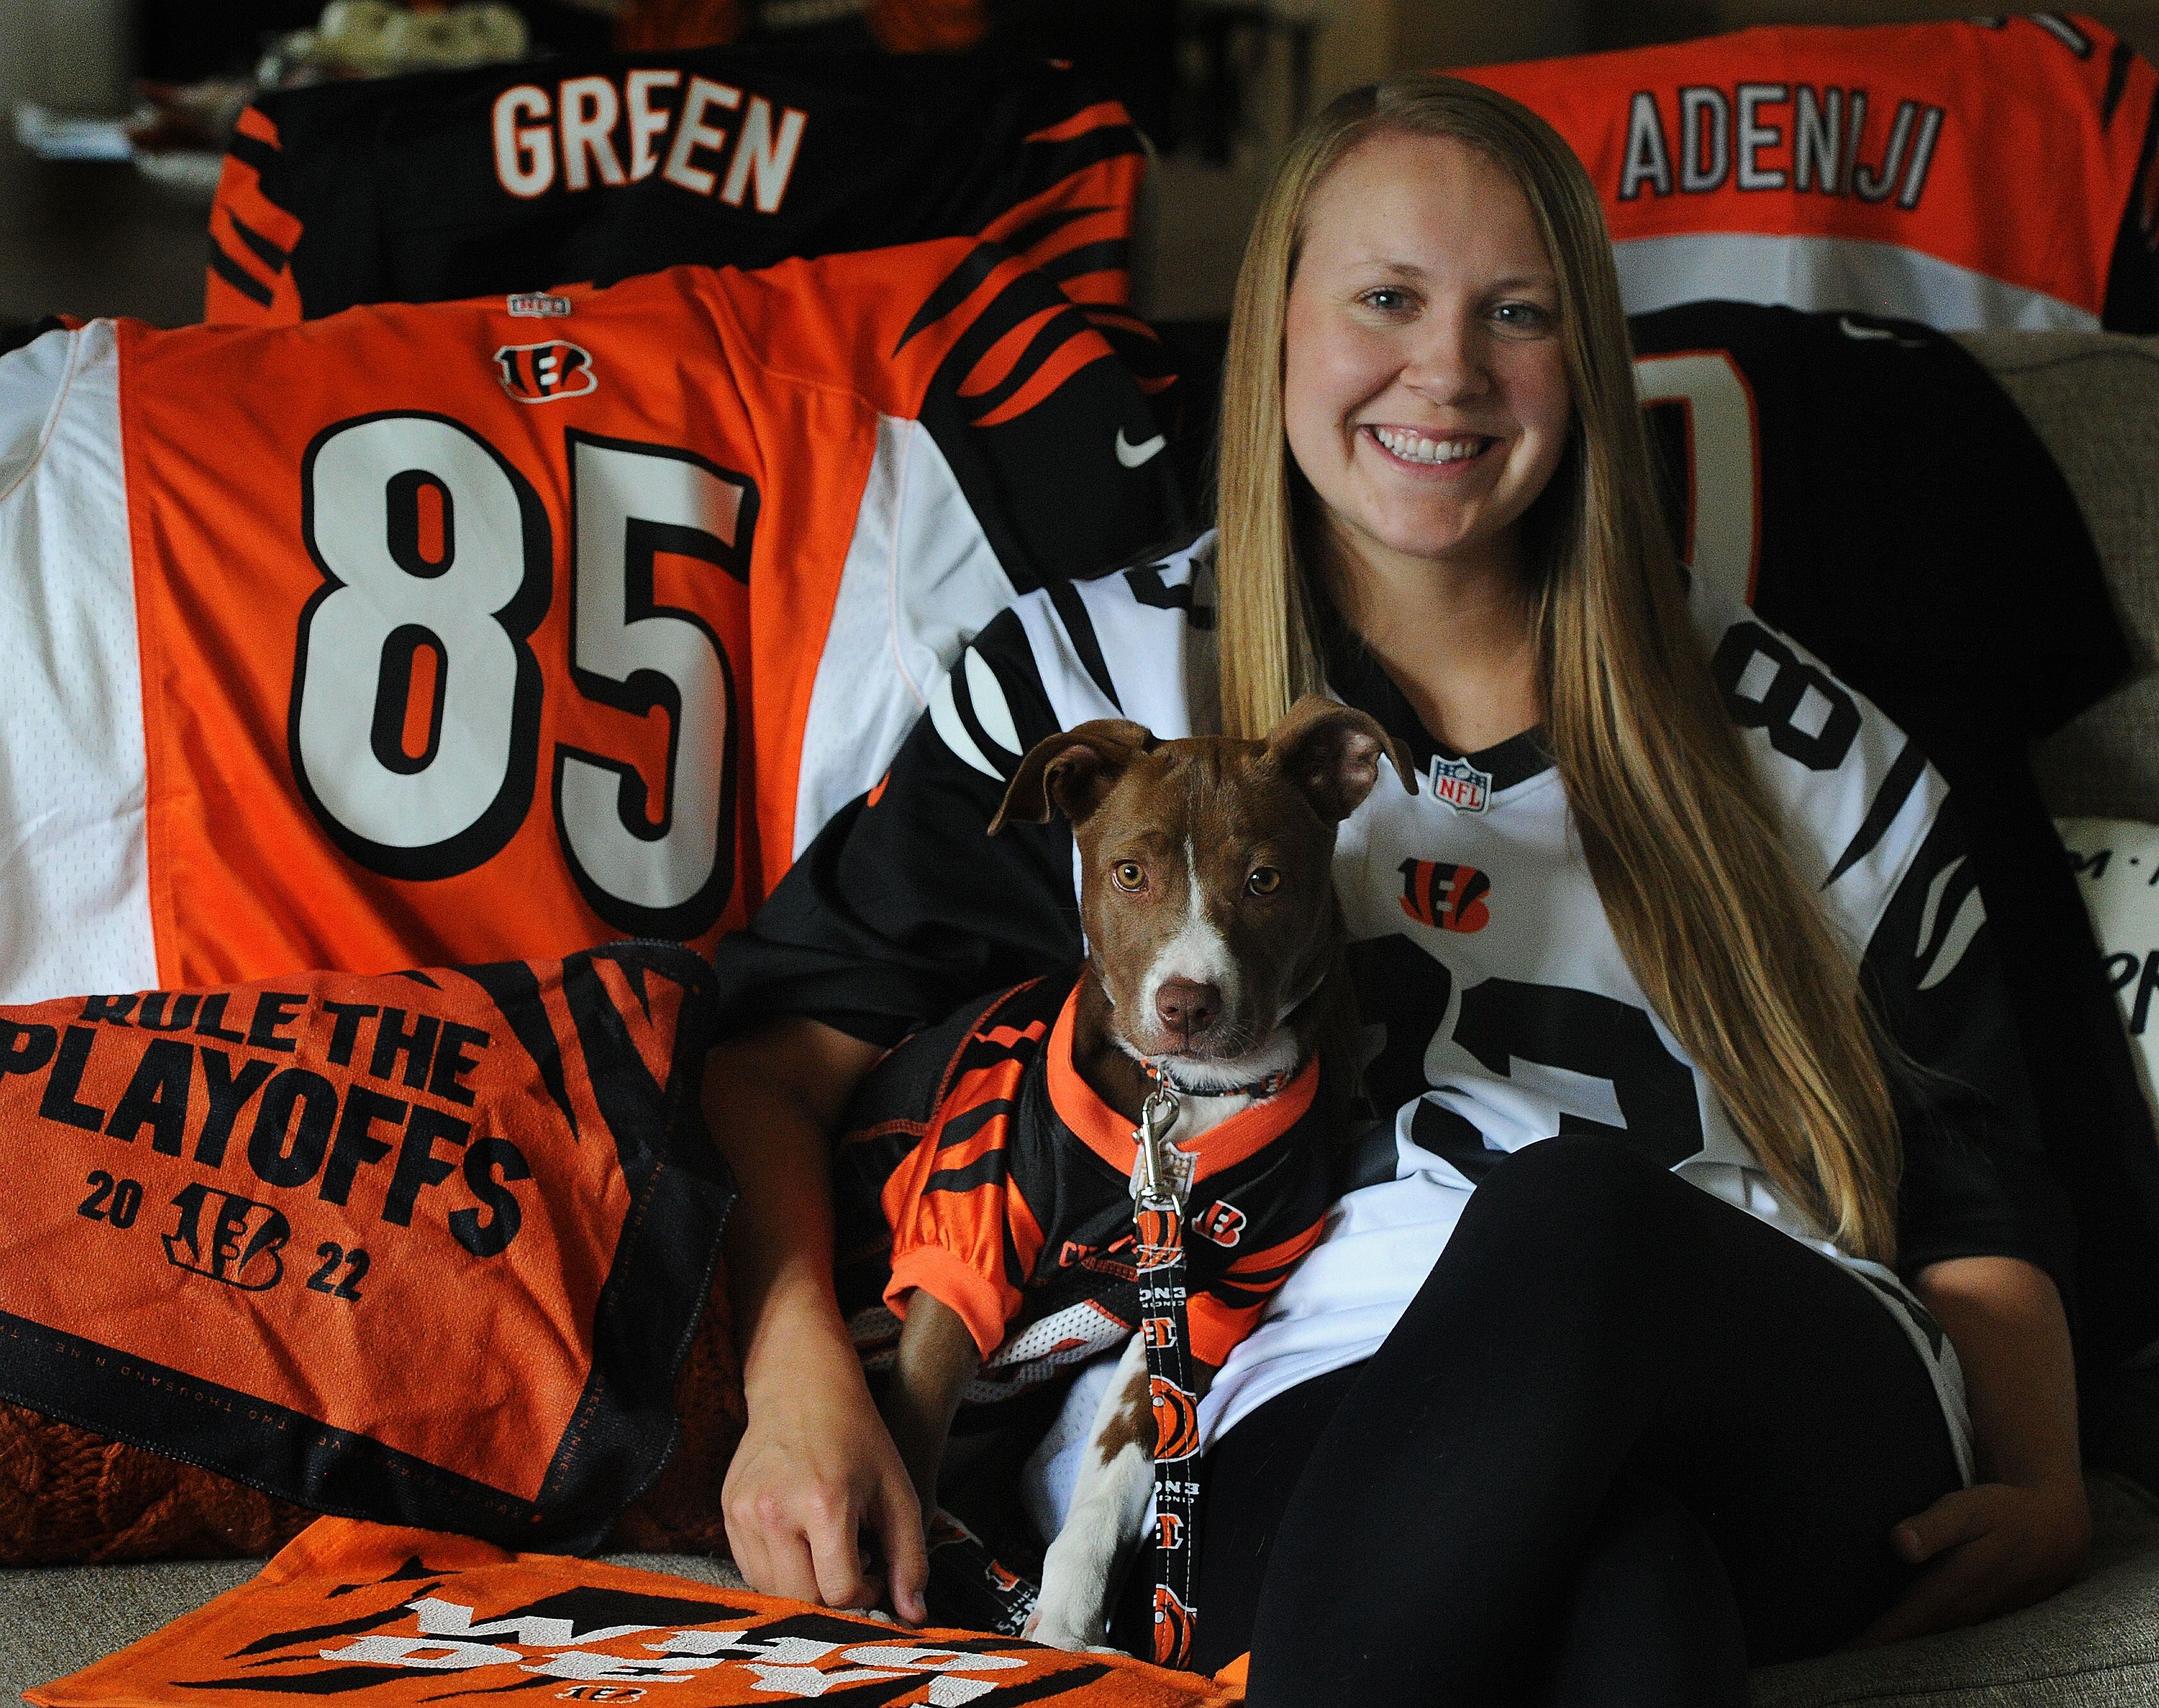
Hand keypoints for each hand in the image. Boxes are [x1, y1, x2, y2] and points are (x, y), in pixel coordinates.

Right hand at [721, 1338, 930, 1624]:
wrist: (802, 1389)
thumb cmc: (858, 1440)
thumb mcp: (898, 1492)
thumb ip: (909, 1558)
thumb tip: (914, 1617)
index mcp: (824, 1504)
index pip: (838, 1592)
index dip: (865, 1595)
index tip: (876, 1573)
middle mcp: (775, 1511)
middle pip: (801, 1599)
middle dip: (834, 1597)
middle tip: (854, 1566)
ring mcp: (745, 1512)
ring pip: (772, 1591)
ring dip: (805, 1587)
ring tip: (828, 1551)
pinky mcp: (729, 1511)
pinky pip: (751, 1569)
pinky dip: (780, 1571)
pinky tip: (802, 1541)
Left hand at [1854, 1477, 2089, 1646]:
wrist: (2057, 1528)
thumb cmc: (2004, 1513)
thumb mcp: (1969, 1510)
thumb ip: (1933, 1527)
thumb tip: (1899, 1542)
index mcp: (1948, 1594)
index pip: (1898, 1630)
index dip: (1866, 1647)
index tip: (1833, 1659)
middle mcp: (1959, 1614)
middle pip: (1908, 1646)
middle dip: (1871, 1657)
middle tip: (1829, 1664)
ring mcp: (1970, 1618)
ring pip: (1925, 1645)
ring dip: (1892, 1654)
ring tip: (1850, 1660)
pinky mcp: (1977, 1615)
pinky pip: (1940, 1637)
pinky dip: (1914, 1643)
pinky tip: (1893, 1643)